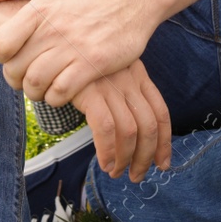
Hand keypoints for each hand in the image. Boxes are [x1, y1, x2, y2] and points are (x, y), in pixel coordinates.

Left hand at [0, 0, 157, 106]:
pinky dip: (55, 98)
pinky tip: (61, 90)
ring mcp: (74, 48)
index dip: (0, 57)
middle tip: (25, 77)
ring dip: (34, 92)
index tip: (11, 57)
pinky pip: (61, 92)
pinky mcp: (93, 64)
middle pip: (15, 69)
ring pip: (36, 84)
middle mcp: (53, 29)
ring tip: (42, 86)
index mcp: (38, 9)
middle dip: (15, 79)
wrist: (130, 0)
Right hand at [73, 60, 172, 182]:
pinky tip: (104, 162)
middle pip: (148, 125)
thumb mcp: (110, 71)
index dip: (164, 142)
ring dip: (125, 159)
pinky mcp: (90, 91)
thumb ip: (122, 93)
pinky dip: (108, 151)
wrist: (56, 45)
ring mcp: (111, 85)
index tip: (162, 163)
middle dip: (145, 157)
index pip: (161, 112)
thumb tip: (132, 134)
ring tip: (116, 172)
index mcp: (139, 74)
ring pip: (130, 131)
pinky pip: (106, 128)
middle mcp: (129, 79)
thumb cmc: (81, 64)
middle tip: (137, 175)